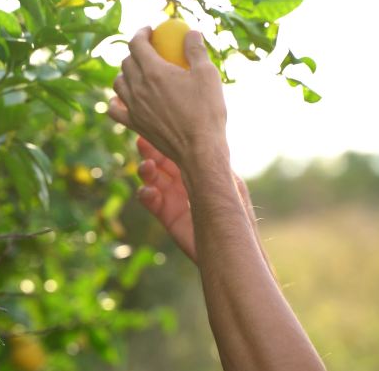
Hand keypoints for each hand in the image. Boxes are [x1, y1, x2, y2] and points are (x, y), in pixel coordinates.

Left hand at [109, 27, 226, 167]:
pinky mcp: (135, 124)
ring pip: (118, 83)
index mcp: (154, 71)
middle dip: (136, 52)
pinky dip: (116, 100)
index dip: (141, 33)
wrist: (199, 150)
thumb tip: (190, 33)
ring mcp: (134, 107)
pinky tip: (124, 98)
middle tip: (149, 51)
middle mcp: (138, 88)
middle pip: (126, 62)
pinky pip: (114, 109)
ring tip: (139, 73)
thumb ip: (196, 50)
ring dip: (126, 73)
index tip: (150, 31)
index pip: (136, 44)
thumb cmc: (207, 111)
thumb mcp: (208, 74)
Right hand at [136, 137, 261, 265]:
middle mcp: (186, 182)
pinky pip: (150, 201)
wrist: (229, 247)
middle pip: (163, 162)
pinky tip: (148, 192)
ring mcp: (175, 198)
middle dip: (152, 152)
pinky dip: (146, 194)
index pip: (180, 151)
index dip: (167, 142)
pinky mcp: (167, 216)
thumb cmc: (236, 213)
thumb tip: (199, 144)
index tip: (155, 131)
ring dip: (146, 171)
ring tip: (145, 168)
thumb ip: (211, 165)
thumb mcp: (228, 183)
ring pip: (154, 179)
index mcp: (201, 171)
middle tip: (141, 144)